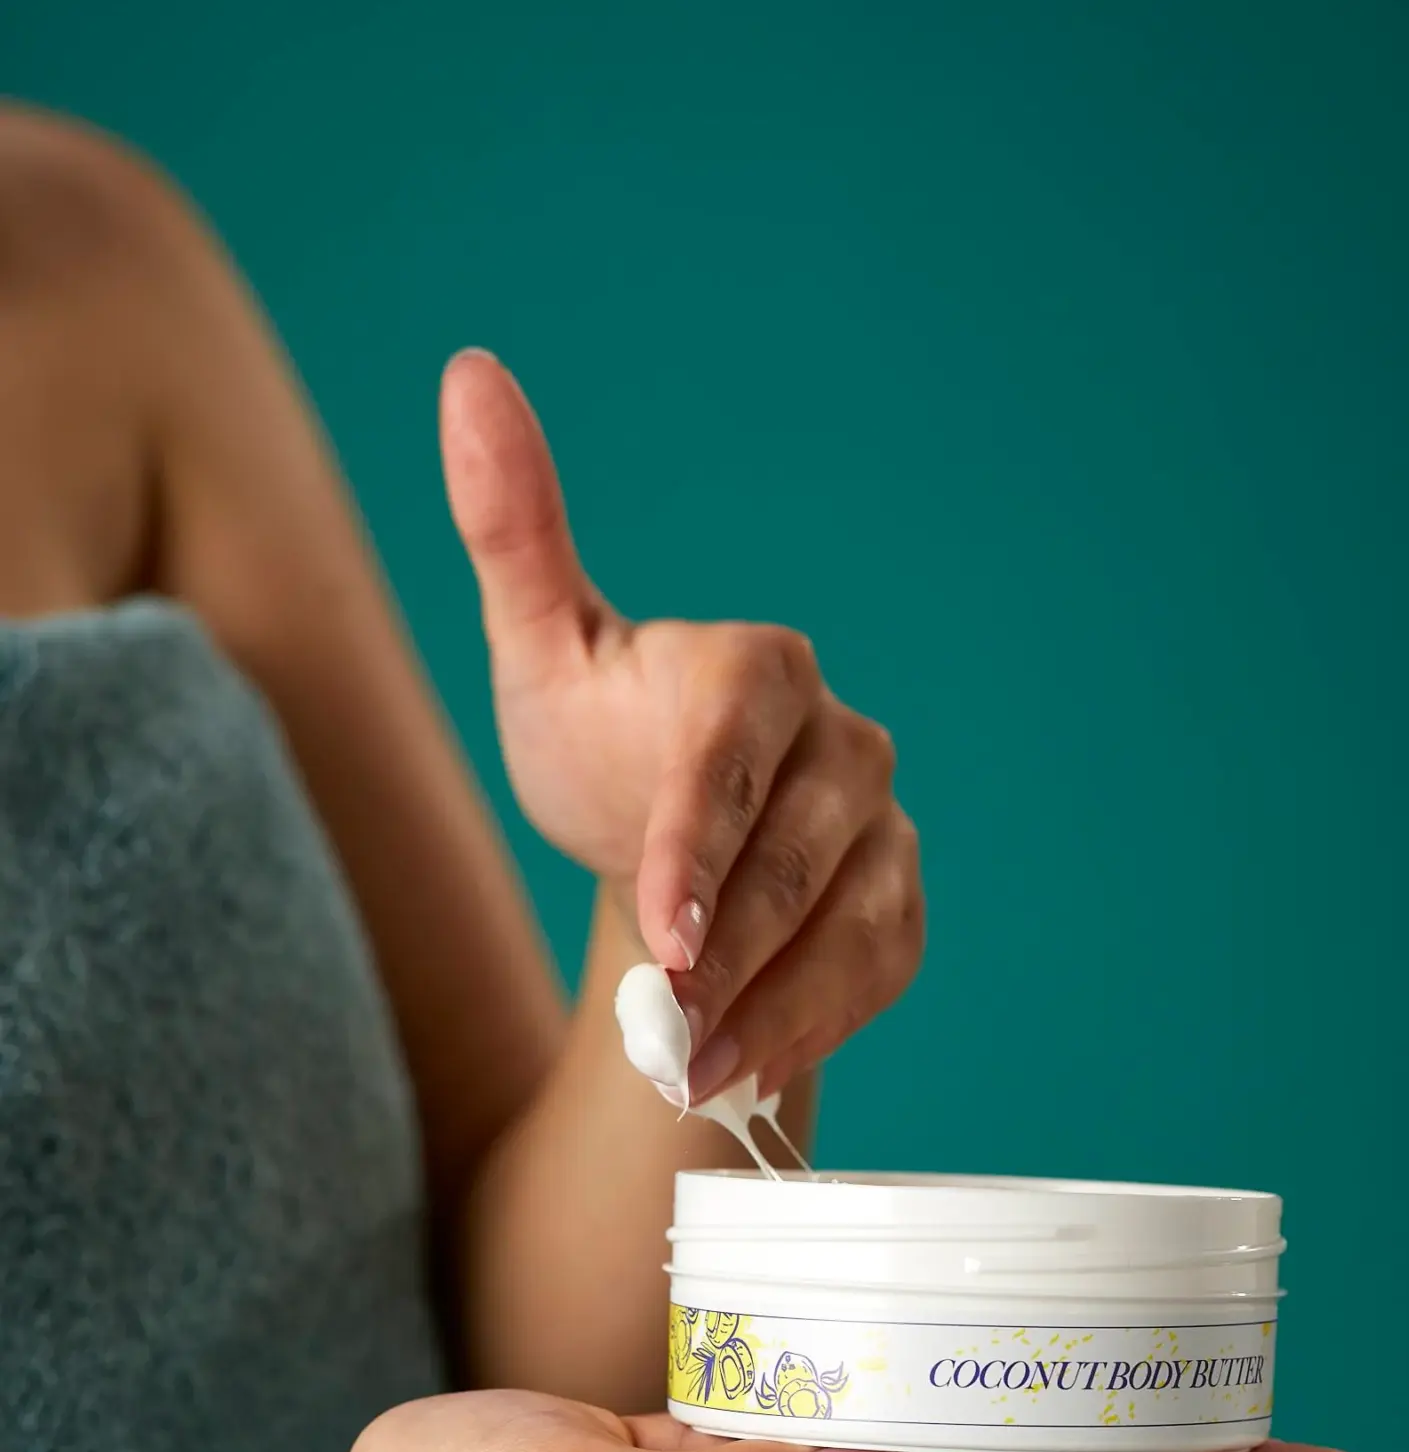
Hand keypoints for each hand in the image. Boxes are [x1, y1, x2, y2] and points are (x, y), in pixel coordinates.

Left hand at [439, 351, 921, 1102]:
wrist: (661, 845)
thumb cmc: (597, 743)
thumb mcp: (539, 649)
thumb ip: (511, 529)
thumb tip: (468, 375)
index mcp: (760, 669)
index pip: (733, 758)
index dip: (697, 848)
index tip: (660, 934)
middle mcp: (842, 742)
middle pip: (796, 855)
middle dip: (731, 949)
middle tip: (665, 1029)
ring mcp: (882, 829)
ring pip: (847, 925)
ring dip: (772, 1009)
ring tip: (692, 1077)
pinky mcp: (898, 906)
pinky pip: (877, 971)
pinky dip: (814, 1029)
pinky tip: (744, 1076)